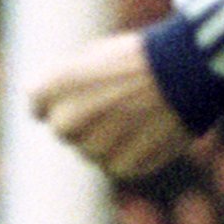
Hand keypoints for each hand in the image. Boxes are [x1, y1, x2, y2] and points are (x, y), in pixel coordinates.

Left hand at [30, 32, 193, 181]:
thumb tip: (57, 110)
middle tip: (117, 102)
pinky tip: (150, 130)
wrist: (184, 70)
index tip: (85, 90)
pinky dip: (133, 153)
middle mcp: (63, 122)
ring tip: (139, 113)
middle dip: (85, 120)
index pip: (38, 106)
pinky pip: (117, 165)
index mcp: (49, 89)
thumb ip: (69, 85)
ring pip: (92, 150)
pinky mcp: (119, 167)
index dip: (62, 98)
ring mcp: (90, 148)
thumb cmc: (141, 57)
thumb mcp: (94, 57)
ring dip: (110, 138)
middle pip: (64, 130)